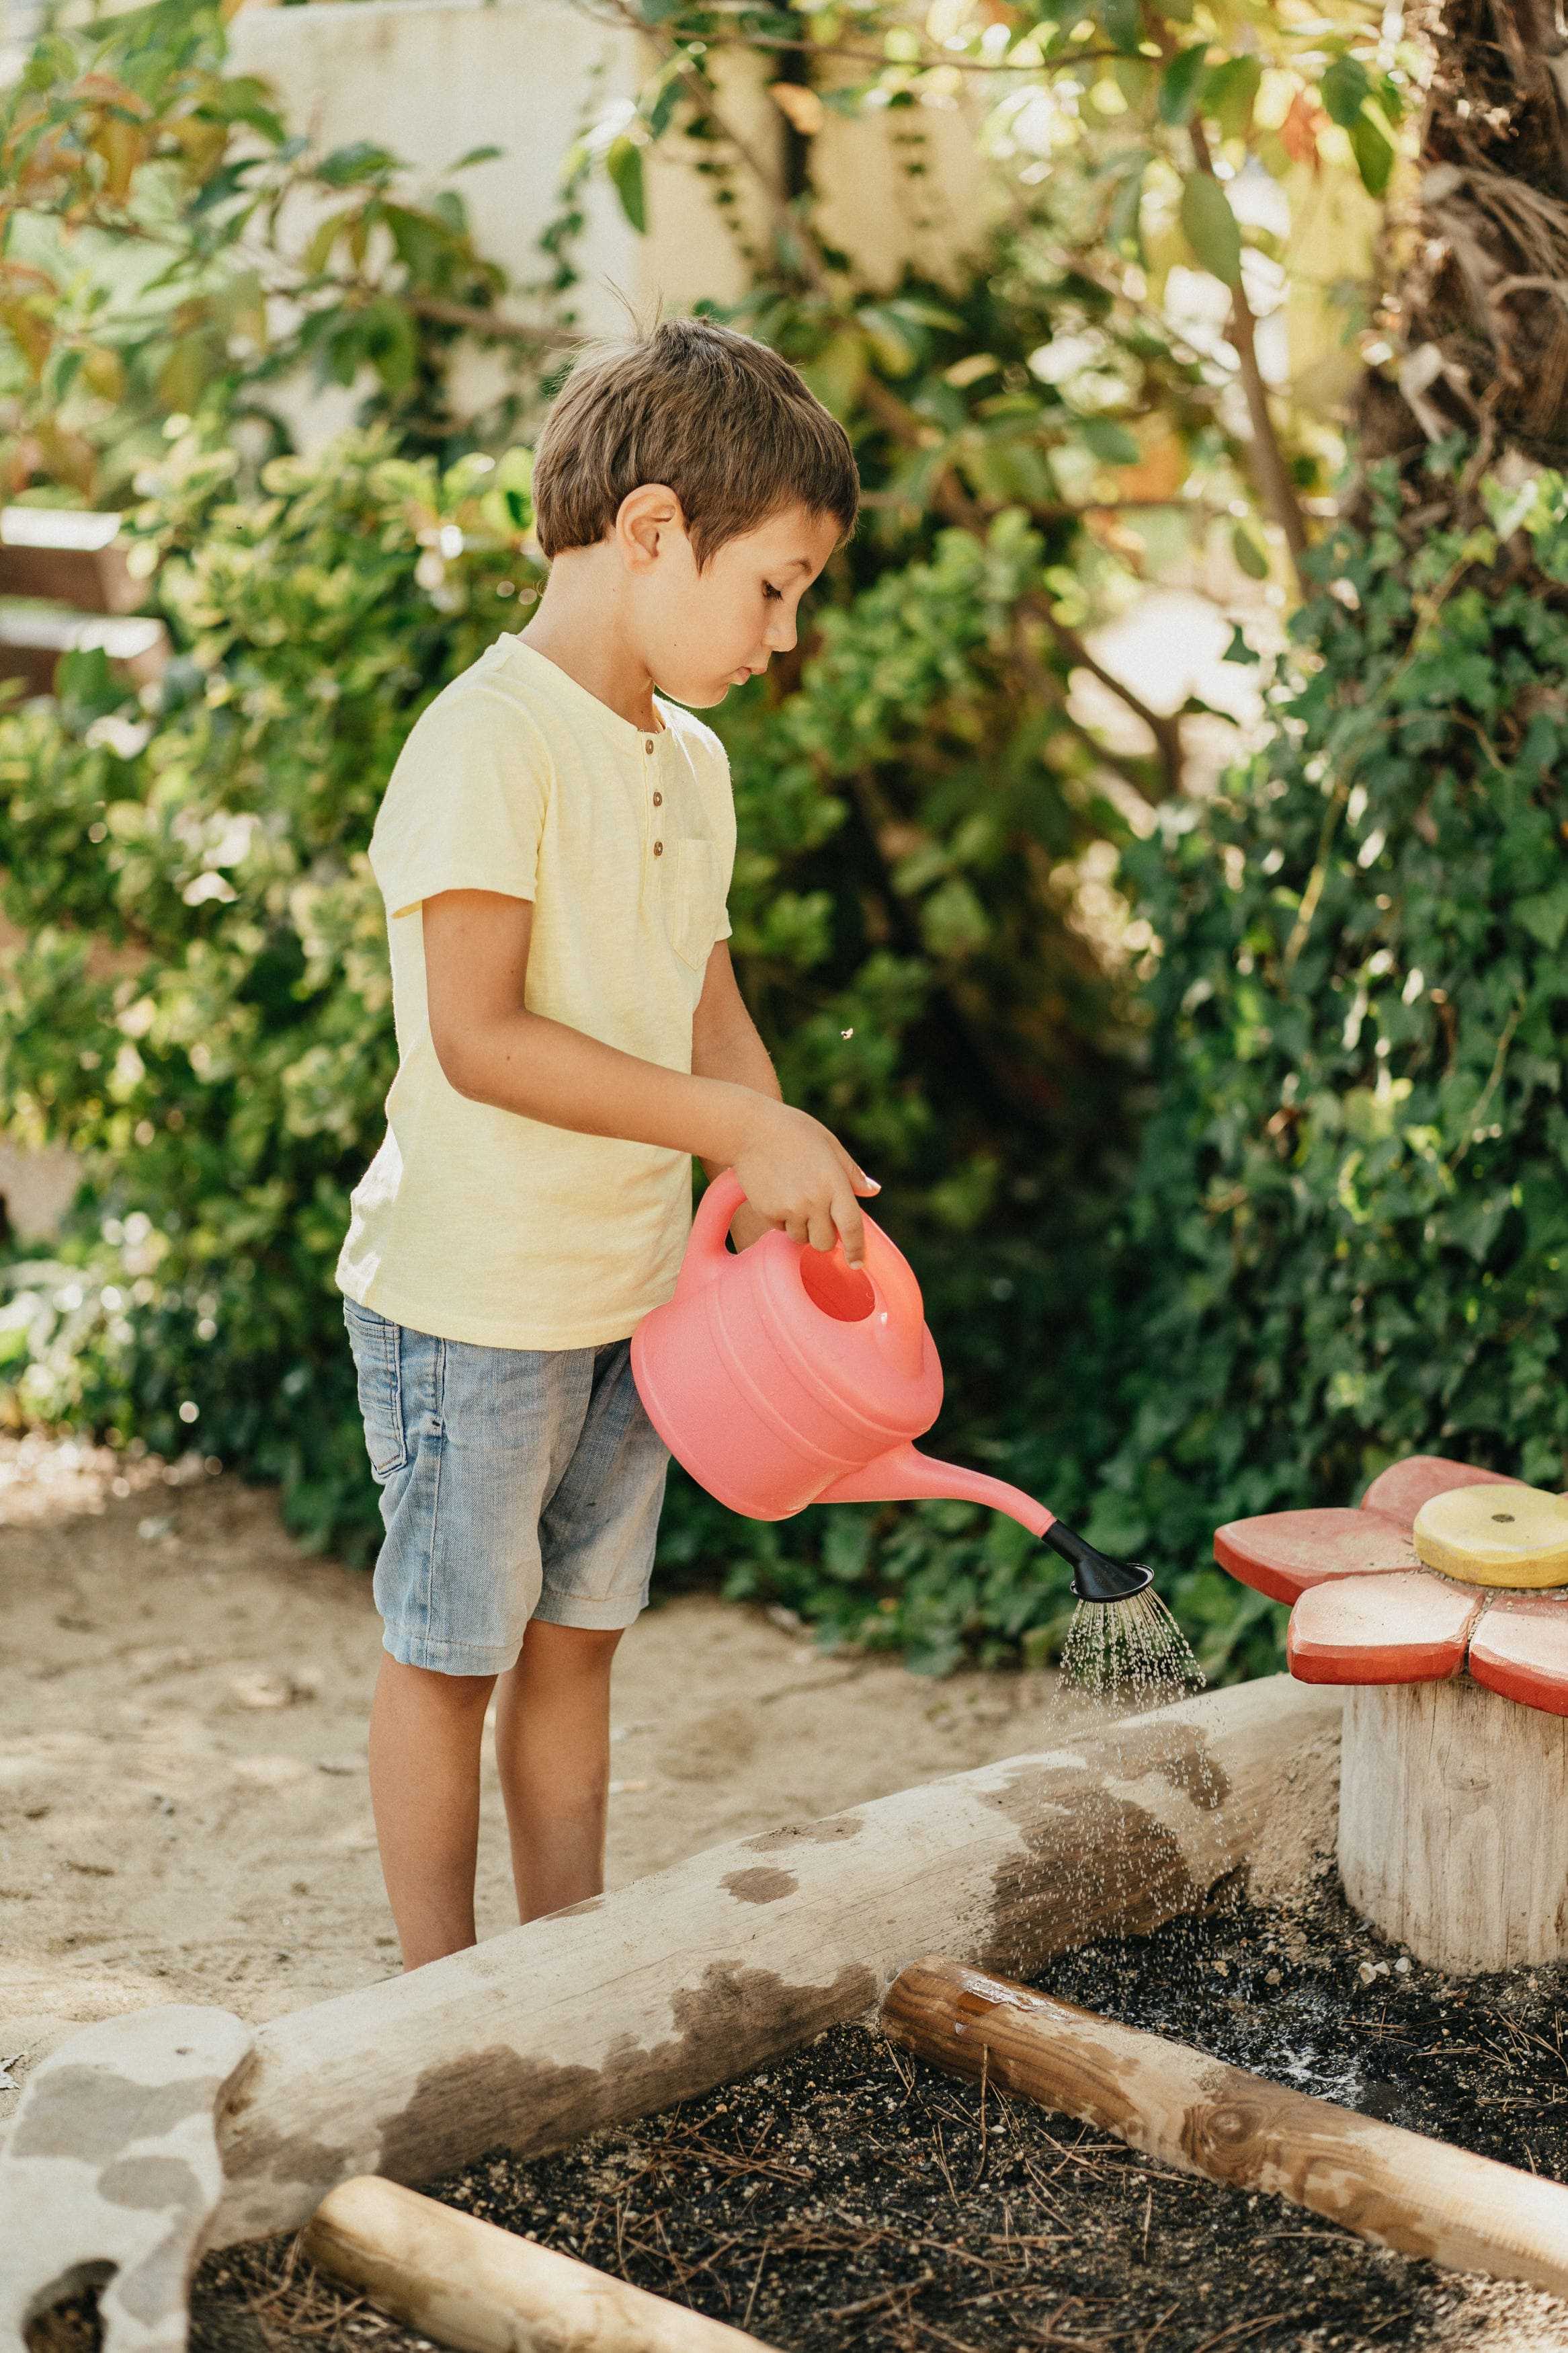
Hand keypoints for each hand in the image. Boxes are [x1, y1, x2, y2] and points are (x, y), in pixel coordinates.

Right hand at [726, 1098, 878, 1264]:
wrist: (749, 1129)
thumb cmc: (794, 1132)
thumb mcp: (829, 1144)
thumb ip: (851, 1172)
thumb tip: (873, 1191)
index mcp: (834, 1183)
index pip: (852, 1227)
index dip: (857, 1249)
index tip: (858, 1262)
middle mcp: (813, 1200)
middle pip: (825, 1243)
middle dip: (825, 1236)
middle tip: (819, 1217)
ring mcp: (789, 1208)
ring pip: (801, 1238)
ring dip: (802, 1227)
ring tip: (794, 1196)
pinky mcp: (767, 1212)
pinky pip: (780, 1228)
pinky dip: (782, 1219)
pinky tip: (777, 1193)